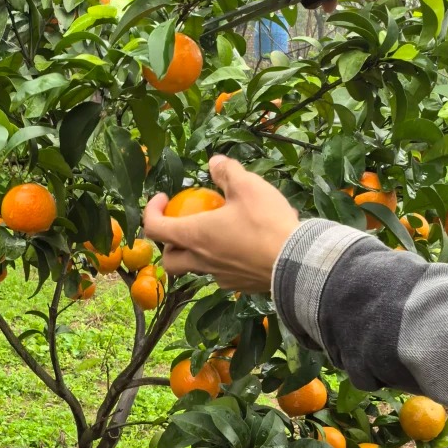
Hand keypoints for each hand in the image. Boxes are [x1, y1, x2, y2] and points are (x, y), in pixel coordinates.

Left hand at [143, 155, 299, 293]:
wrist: (295, 263)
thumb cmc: (266, 223)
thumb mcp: (247, 187)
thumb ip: (227, 172)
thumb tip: (215, 162)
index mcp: (195, 236)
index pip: (154, 228)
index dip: (151, 211)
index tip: (163, 199)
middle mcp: (201, 260)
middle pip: (169, 260)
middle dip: (168, 243)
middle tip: (182, 225)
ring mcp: (218, 276)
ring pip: (195, 268)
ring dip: (196, 253)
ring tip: (216, 234)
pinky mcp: (237, 285)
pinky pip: (220, 274)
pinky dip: (221, 261)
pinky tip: (240, 248)